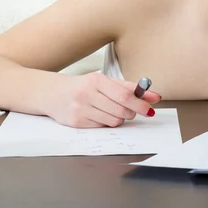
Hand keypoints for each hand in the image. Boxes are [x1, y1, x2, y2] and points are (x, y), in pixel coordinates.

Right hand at [46, 72, 161, 127]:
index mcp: (97, 80)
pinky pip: (102, 127)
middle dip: (132, 113)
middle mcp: (87, 94)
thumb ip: (129, 88)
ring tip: (111, 111)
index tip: (151, 108)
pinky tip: (98, 115)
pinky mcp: (76, 122)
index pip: (125, 95)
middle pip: (121, 110)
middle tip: (132, 111)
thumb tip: (153, 96)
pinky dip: (106, 123)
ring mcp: (80, 109)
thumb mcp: (104, 82)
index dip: (141, 103)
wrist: (53, 93)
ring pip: (113, 120)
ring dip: (119, 118)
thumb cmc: (83, 86)